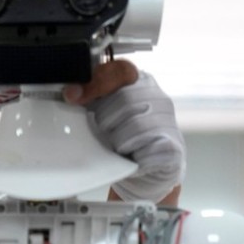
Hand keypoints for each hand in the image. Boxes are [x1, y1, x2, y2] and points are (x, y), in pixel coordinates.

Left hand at [64, 60, 185, 202]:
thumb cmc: (124, 139)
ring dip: (119, 141)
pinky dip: (133, 157)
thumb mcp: (106, 113)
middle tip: (106, 131)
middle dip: (107, 119)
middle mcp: (158, 99)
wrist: (146, 173)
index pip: (121, 70)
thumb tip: (70, 92)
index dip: (96, 82)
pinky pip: (145, 150)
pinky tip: (133, 158)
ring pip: (134, 127)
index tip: (73, 96)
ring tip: (120, 147)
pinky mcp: (172, 148)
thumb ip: (91, 97)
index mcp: (140, 83)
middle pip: (125, 100)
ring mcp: (168, 122)